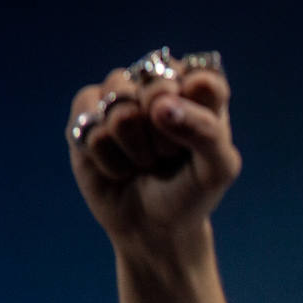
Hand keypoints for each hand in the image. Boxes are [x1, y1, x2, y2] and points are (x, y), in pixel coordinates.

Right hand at [67, 48, 241, 252]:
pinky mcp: (85, 115)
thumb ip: (206, 131)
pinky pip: (90, 129)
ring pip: (120, 106)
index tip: (196, 140)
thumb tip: (161, 106)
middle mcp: (156, 84)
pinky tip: (119, 166)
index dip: (196, 111)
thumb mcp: (217, 169)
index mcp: (199, 90)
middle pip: (156, 85)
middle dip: (164, 133)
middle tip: (168, 155)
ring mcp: (118, 96)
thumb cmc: (191, 193)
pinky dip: (108, 159)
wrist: (153, 226)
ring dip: (134, 147)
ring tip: (144, 161)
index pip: (202, 76)